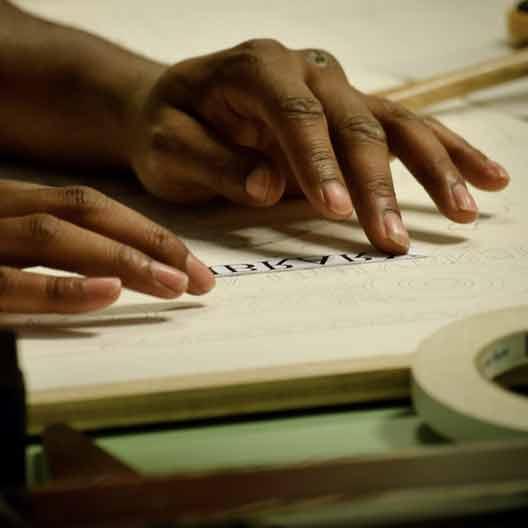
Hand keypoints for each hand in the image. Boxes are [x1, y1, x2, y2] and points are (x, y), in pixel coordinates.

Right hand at [0, 180, 213, 313]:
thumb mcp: (4, 241)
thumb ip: (47, 247)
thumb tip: (114, 273)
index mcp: (13, 203)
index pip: (90, 208)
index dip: (146, 232)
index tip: (190, 264)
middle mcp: (0, 210)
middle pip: (85, 212)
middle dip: (150, 242)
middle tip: (199, 277)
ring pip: (53, 235)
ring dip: (121, 258)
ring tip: (172, 284)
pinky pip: (9, 283)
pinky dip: (63, 287)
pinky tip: (108, 291)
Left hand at [129, 40, 509, 253]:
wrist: (173, 109)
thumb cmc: (167, 129)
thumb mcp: (168, 147)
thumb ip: (212, 163)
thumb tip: (266, 185)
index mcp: (256, 69)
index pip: (298, 116)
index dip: (320, 164)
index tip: (336, 211)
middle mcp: (304, 70)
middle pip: (355, 123)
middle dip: (376, 185)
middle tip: (390, 240)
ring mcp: (333, 89)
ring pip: (394, 122)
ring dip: (433, 167)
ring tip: (466, 209)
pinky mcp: (346, 114)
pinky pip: (402, 129)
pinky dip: (443, 153)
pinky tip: (482, 177)